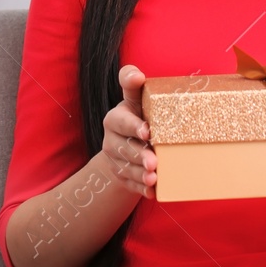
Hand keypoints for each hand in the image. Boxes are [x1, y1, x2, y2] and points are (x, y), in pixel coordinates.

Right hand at [100, 65, 156, 197]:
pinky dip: (141, 188)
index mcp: (115, 119)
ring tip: (154, 178)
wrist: (129, 142)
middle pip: (124, 148)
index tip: (148, 132)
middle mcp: (111, 140)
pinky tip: (152, 191)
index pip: (121, 121)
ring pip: (126, 168)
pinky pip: (130, 184)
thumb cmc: (138, 114)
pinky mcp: (121, 176)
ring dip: (141, 174)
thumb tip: (136, 75)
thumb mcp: (135, 98)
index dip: (133, 126)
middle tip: (154, 162)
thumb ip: (132, 84)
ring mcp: (114, 160)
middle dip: (139, 156)